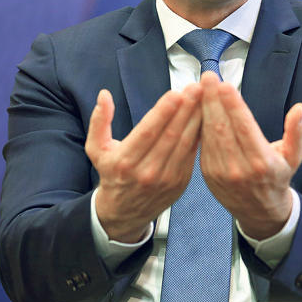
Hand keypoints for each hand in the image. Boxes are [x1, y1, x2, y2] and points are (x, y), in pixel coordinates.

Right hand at [85, 84, 202, 242]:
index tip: (176, 93)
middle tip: (196, 89)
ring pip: (184, 143)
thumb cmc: (112, 175)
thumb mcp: (96, 149)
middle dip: (185, 109)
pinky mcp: (180, 182)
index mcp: (125, 161)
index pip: (147, 132)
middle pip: (170, 135)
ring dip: (196, 119)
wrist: (124, 212)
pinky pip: (192, 154)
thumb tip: (104, 95)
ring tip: (204, 98)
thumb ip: (99, 121)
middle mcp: (146, 171)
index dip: (163, 111)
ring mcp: (166, 179)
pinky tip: (204, 117)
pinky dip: (199, 134)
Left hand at [198, 71, 301, 239]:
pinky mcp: (207, 173)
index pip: (244, 128)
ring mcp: (221, 172)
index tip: (225, 85)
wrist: (260, 212)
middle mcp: (239, 168)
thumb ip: (296, 132)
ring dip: (204, 108)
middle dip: (213, 99)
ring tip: (201, 86)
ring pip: (209, 134)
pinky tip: (198, 106)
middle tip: (208, 77)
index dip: (234, 105)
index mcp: (262, 162)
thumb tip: (299, 109)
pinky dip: (199, 123)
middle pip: (222, 127)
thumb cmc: (278, 178)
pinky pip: (203, 144)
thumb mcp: (294, 157)